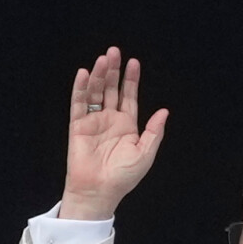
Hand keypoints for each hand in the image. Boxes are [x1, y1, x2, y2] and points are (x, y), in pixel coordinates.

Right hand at [60, 47, 167, 219]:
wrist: (100, 191)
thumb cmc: (123, 177)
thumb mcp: (145, 153)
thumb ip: (154, 131)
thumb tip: (164, 111)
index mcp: (126, 126)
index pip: (128, 96)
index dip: (131, 80)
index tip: (134, 62)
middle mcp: (109, 120)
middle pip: (111, 89)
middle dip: (114, 71)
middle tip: (115, 52)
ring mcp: (93, 121)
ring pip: (96, 92)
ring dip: (99, 75)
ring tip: (103, 59)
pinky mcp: (78, 126)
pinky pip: (78, 103)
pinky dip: (81, 88)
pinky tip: (85, 74)